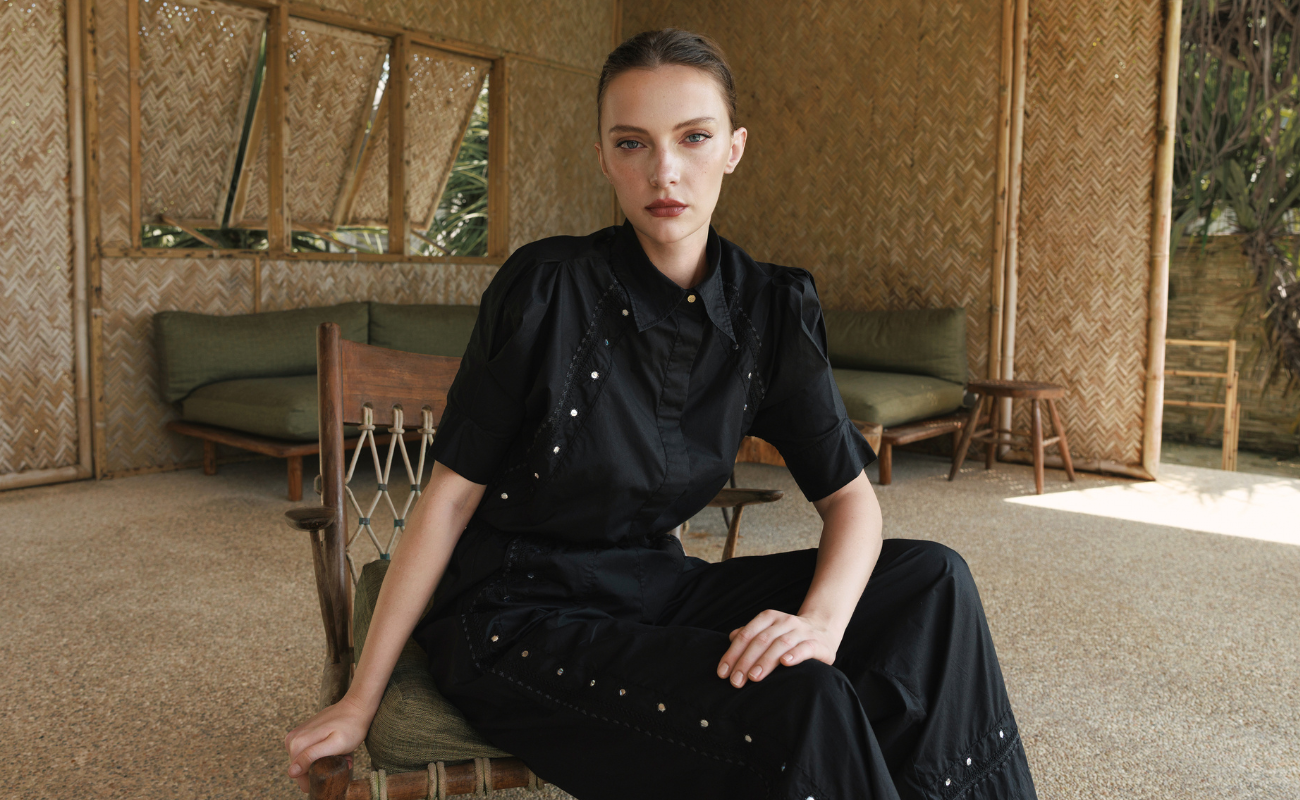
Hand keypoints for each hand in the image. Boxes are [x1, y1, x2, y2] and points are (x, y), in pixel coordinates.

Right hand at [284, 694, 370, 792]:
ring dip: (325, 762)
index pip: (298, 776)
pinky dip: (325, 755)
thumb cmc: (350, 727)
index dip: (318, 776)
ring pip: (308, 761)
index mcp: (297, 744)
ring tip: (342, 755)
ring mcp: (297, 736)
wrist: (356, 707)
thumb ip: (312, 756)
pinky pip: (311, 753)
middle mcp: (292, 739)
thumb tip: (291, 772)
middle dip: (322, 769)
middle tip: (342, 761)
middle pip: (303, 769)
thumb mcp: (335, 744)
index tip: (334, 768)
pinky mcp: (304, 734)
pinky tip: (338, 751)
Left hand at [716, 609, 841, 687]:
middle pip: (761, 640)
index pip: (747, 635)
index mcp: (769, 617)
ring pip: (780, 644)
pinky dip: (794, 655)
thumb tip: (731, 638)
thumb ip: (751, 634)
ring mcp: (802, 631)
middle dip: (746, 661)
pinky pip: (805, 648)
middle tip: (736, 681)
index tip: (723, 672)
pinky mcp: (817, 643)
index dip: (733, 653)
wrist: (823, 629)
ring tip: (754, 677)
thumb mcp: (769, 631)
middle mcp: (785, 621)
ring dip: (765, 661)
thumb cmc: (789, 635)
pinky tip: (785, 663)